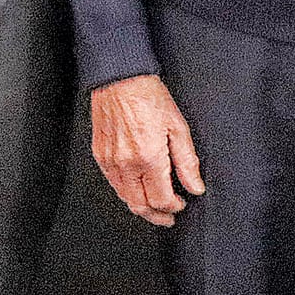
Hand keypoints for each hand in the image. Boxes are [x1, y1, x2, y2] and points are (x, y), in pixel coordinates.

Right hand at [89, 74, 204, 227]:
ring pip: (124, 198)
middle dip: (157, 216)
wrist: (119, 78)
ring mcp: (110, 160)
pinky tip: (136, 187)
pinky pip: (112, 183)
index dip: (174, 207)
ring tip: (154, 206)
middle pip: (141, 205)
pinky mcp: (99, 154)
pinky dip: (125, 192)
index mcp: (149, 158)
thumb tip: (195, 186)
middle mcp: (127, 163)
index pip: (161, 200)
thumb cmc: (148, 96)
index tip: (181, 203)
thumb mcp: (178, 126)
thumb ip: (187, 161)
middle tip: (168, 217)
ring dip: (141, 206)